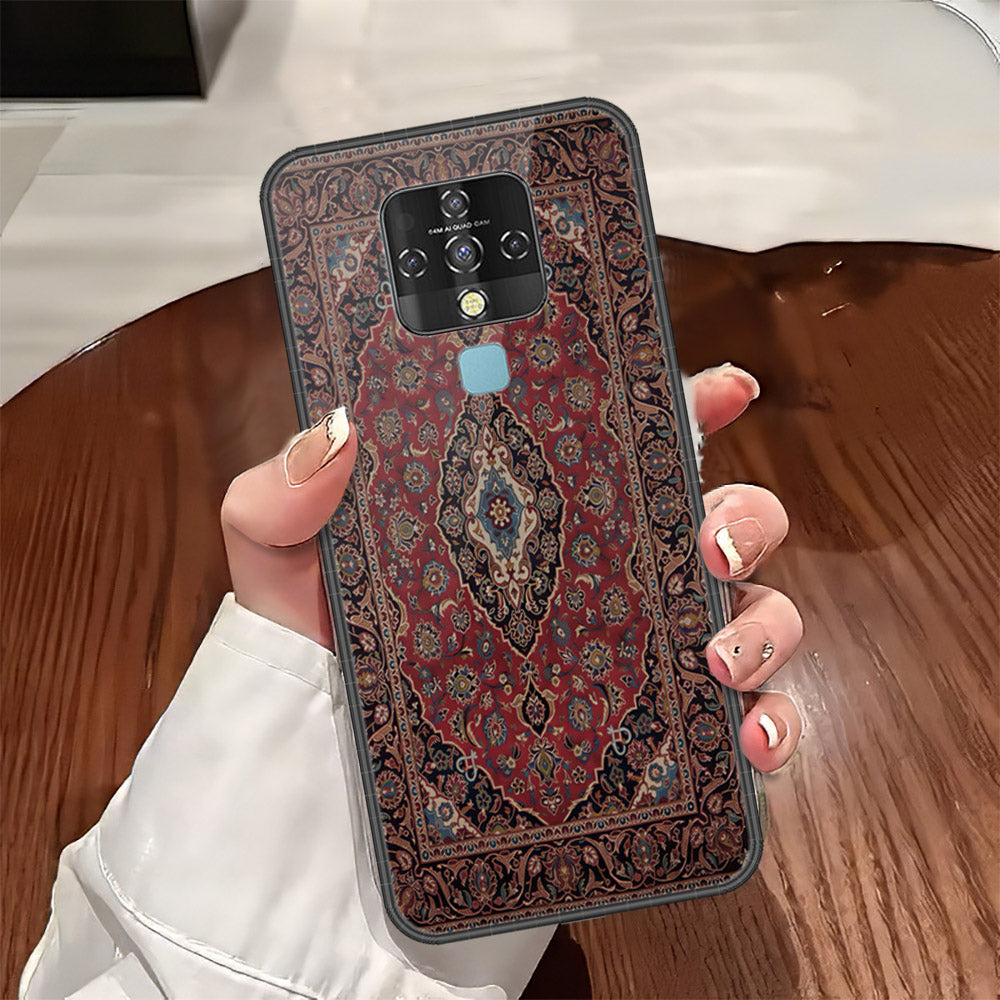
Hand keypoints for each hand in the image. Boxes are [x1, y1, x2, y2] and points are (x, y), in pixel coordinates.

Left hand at [221, 366, 801, 771]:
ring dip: (764, 625)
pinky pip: (746, 717)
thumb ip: (283, 494)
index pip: (635, 436)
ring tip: (717, 657)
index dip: (694, 401)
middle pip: (721, 517)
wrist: (334, 759)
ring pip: (754, 612)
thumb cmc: (327, 643)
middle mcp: (611, 568)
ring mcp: (642, 647)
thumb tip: (336, 433)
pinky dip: (771, 722)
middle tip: (707, 545)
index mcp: (545, 506)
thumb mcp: (287, 559)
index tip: (723, 387)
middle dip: (743, 520)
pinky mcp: (652, 728)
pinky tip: (746, 738)